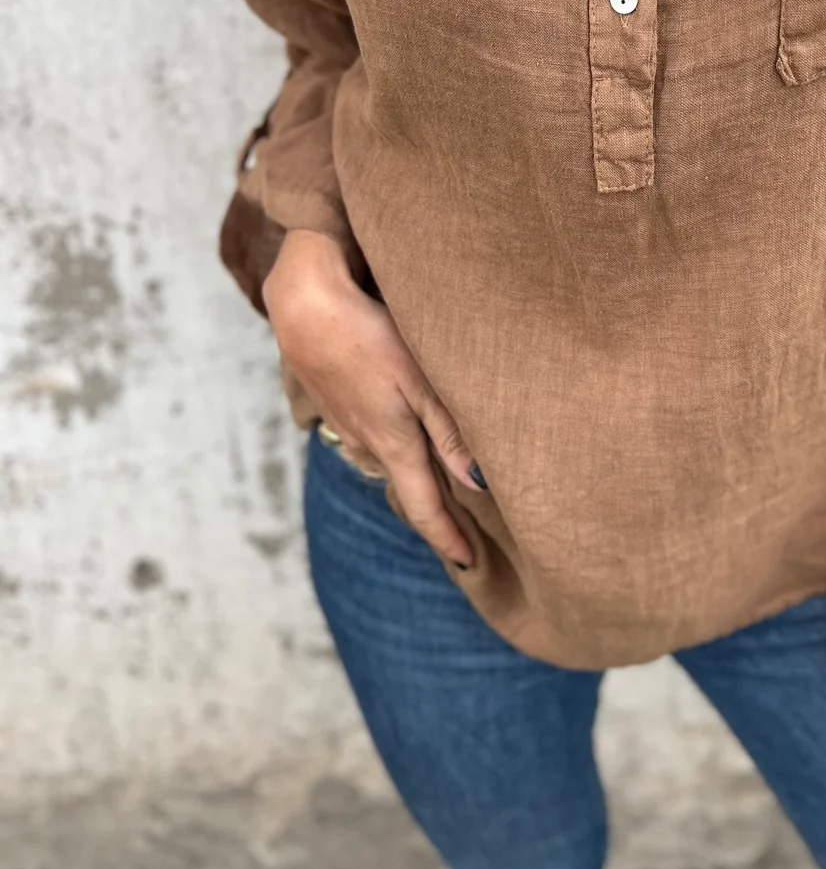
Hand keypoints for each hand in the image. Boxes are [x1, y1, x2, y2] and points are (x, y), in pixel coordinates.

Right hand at [262, 228, 481, 569]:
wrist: (305, 303)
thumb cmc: (369, 336)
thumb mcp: (421, 382)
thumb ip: (450, 432)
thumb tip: (478, 484)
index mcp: (394, 443)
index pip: (426, 507)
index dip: (448, 539)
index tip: (469, 565)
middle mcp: (367, 441)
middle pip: (406, 489)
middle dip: (433, 516)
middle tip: (460, 540)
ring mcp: (345, 422)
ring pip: (384, 462)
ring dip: (410, 482)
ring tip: (434, 494)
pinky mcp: (334, 400)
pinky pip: (365, 439)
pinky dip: (387, 451)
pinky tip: (391, 443)